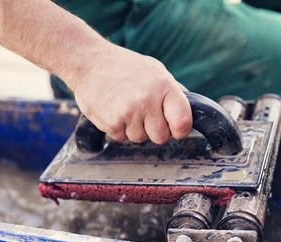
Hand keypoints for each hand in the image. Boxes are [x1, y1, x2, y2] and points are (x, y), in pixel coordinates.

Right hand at [69, 43, 192, 143]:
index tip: (174, 128)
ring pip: (140, 139)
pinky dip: (118, 129)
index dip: (180, 129)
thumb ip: (173, 91)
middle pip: (161, 137)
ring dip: (134, 129)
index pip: (183, 122)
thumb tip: (191, 110)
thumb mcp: (155, 70)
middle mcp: (148, 100)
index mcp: (164, 86)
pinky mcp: (112, 123)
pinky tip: (114, 110)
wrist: (88, 63)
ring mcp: (129, 113)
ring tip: (126, 108)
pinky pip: (122, 138)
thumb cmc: (124, 66)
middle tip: (144, 115)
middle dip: (154, 130)